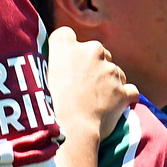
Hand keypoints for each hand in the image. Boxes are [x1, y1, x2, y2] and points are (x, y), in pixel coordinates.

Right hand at [43, 27, 136, 150]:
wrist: (70, 131)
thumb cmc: (46, 108)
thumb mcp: (36, 79)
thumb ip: (47, 66)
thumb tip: (50, 68)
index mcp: (66, 46)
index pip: (65, 36)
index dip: (65, 50)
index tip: (63, 65)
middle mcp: (91, 51)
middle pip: (95, 51)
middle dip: (91, 66)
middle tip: (80, 87)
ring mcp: (111, 70)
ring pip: (113, 71)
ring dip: (107, 82)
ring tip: (94, 102)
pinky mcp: (124, 90)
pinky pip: (130, 90)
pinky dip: (124, 98)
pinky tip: (115, 109)